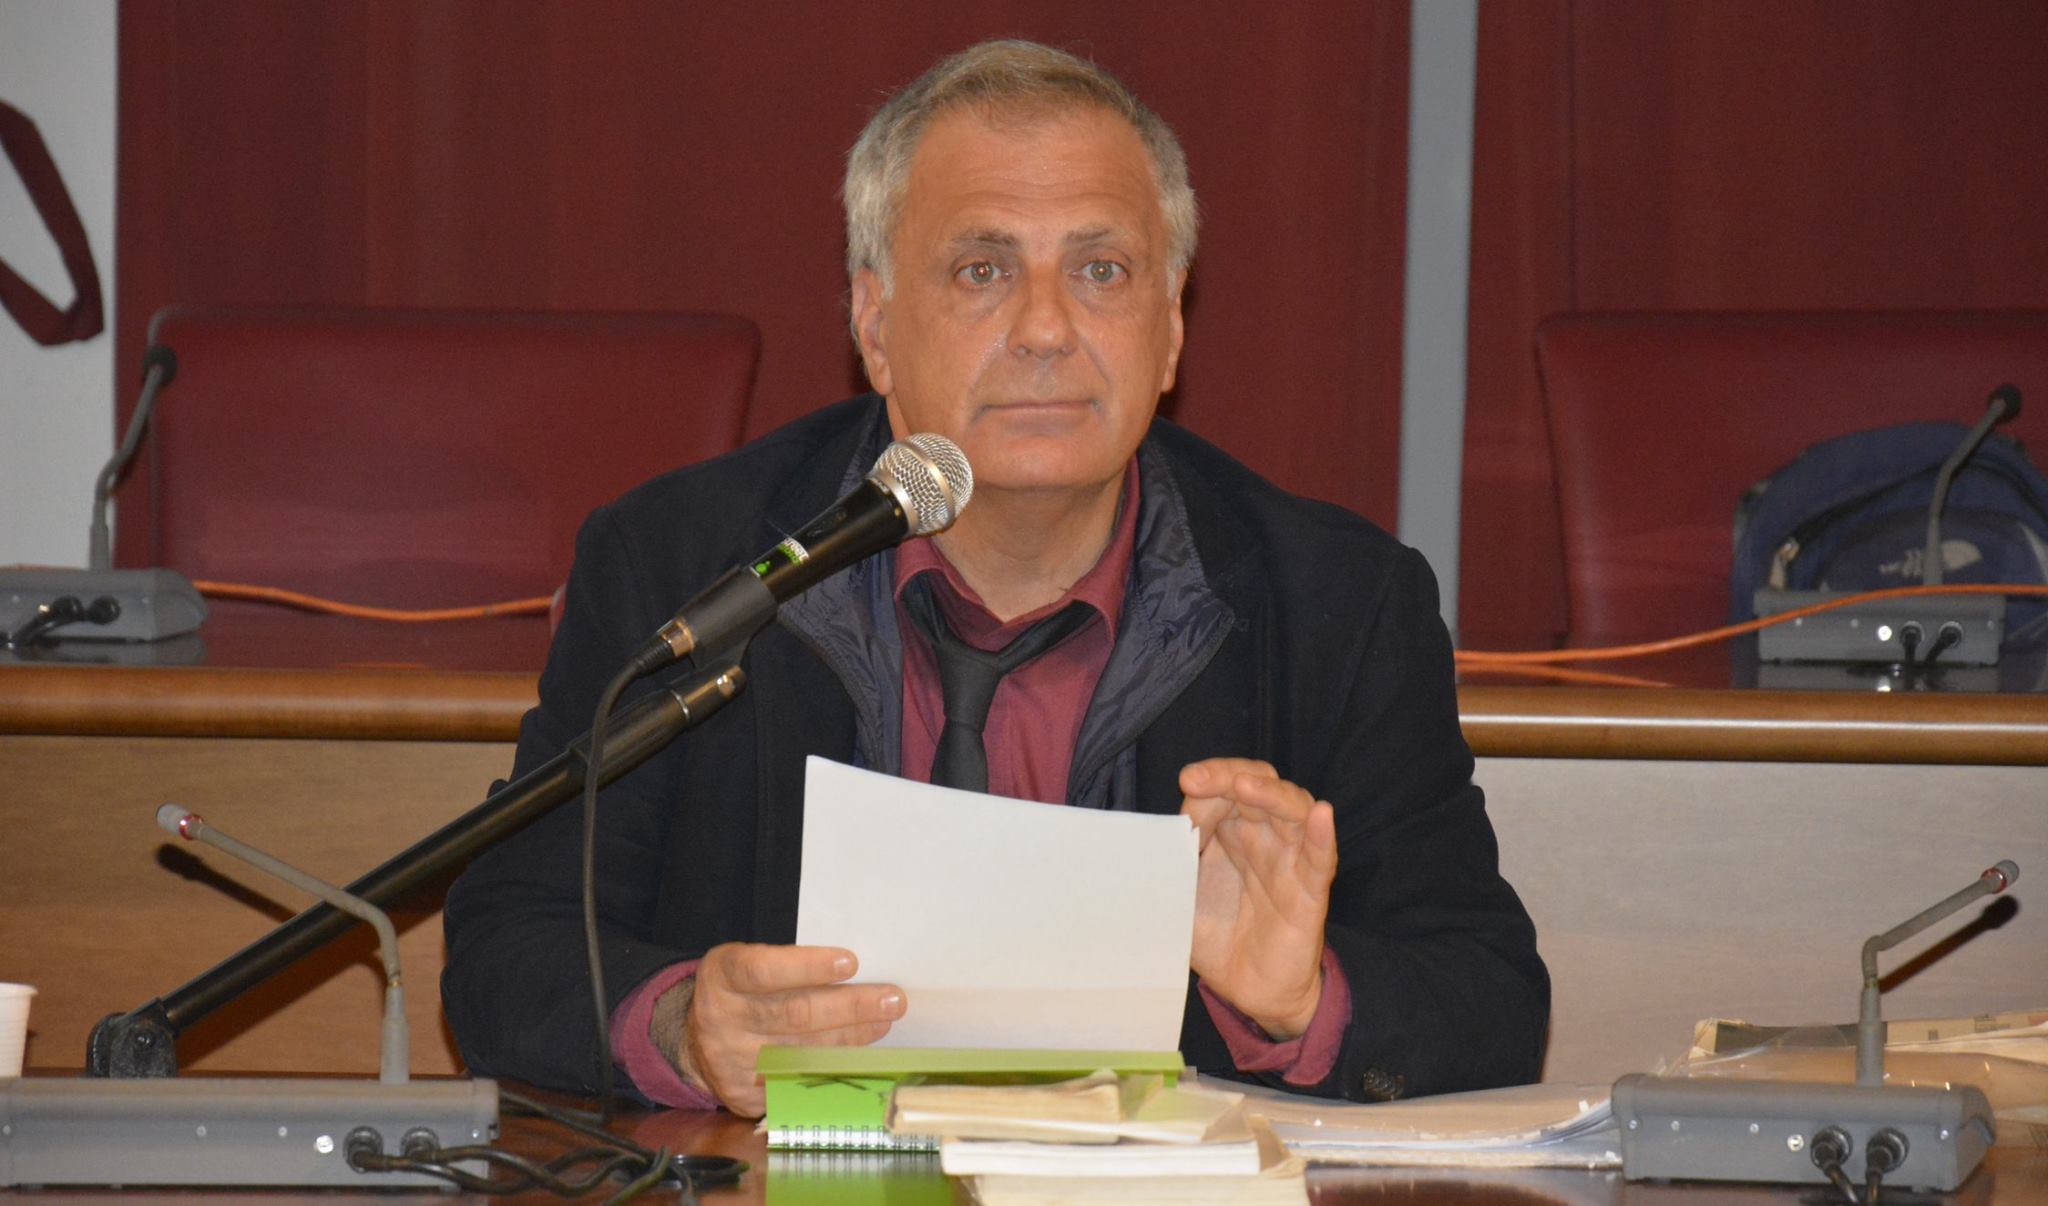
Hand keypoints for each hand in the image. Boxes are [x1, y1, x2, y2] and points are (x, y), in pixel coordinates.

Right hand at [670, 943, 904, 1116]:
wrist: (697, 1040)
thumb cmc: (742, 990)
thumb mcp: (750, 963)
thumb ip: (789, 964)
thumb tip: (856, 972)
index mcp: (721, 976)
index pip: (763, 970)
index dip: (808, 966)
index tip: (851, 962)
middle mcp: (721, 1019)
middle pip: (793, 1014)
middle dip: (850, 1007)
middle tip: (892, 999)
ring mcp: (731, 1062)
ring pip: (802, 1050)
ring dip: (851, 1036)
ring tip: (885, 1021)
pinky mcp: (744, 1094)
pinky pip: (798, 1081)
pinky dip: (832, 1067)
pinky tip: (860, 1055)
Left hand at [1179, 758, 1336, 1037]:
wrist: (1248, 989)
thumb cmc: (1216, 935)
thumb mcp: (1181, 895)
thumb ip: (1168, 864)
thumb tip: (1147, 840)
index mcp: (1229, 830)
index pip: (1222, 790)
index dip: (1207, 783)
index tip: (1185, 784)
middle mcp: (1262, 836)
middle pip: (1257, 786)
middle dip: (1229, 775)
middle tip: (1198, 780)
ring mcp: (1289, 860)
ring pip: (1292, 810)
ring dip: (1271, 794)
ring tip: (1246, 787)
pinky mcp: (1310, 891)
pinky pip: (1321, 858)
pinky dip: (1321, 834)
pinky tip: (1320, 815)